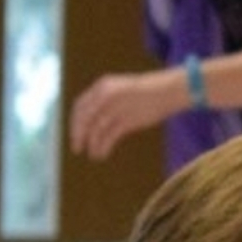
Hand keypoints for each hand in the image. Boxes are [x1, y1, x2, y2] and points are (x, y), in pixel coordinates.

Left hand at [69, 70, 184, 160]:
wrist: (166, 90)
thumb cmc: (144, 92)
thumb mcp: (119, 90)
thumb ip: (103, 102)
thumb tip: (88, 121)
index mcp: (102, 87)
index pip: (80, 106)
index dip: (75, 122)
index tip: (74, 134)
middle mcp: (106, 96)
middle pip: (85, 118)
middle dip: (78, 135)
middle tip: (77, 149)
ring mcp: (117, 108)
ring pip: (96, 129)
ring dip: (91, 144)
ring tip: (92, 155)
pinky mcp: (128, 120)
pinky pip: (109, 136)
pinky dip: (102, 147)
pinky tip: (101, 155)